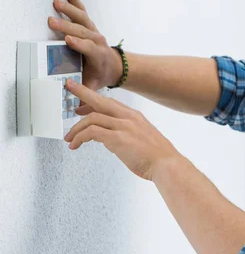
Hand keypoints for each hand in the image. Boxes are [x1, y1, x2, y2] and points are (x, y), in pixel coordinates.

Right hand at [48, 0, 122, 92]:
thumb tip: (74, 101)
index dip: (79, 45)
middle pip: (82, 31)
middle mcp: (97, 41)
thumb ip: (85, 92)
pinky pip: (82, 11)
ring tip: (56, 2)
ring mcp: (93, 31)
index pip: (88, 48)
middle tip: (52, 21)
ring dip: (69, 10)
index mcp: (98, 55)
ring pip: (81, 19)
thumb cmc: (102, 76)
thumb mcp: (94, 86)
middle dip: (67, 26)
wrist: (116, 66)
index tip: (68, 41)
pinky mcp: (90, 26)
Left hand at [63, 79, 181, 180]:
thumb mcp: (141, 138)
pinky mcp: (118, 139)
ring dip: (76, 128)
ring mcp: (124, 126)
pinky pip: (92, 132)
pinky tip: (75, 145)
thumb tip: (108, 138)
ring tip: (69, 139)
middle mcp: (129, 117)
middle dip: (82, 92)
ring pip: (92, 118)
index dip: (94, 99)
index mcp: (135, 116)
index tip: (82, 100)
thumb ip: (126, 133)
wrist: (166, 165)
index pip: (110, 102)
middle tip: (69, 88)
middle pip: (100, 100)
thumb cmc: (155, 156)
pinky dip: (80, 137)